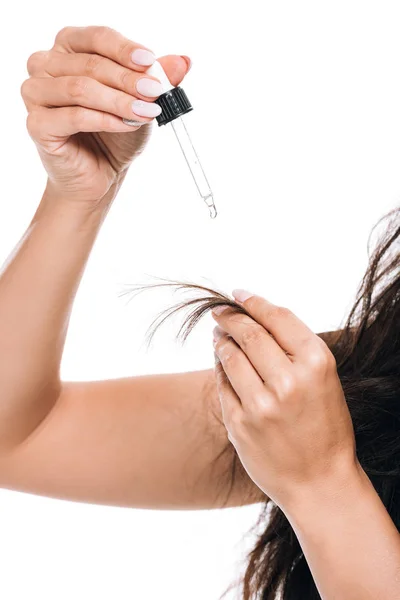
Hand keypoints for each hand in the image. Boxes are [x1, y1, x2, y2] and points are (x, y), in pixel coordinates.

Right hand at [20, 26, 190, 204]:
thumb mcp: (141, 101)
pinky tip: (126, 125)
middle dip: (128, 80)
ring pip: (80, 89)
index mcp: (68, 48)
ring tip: (145, 113)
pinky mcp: (37, 124)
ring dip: (118, 101)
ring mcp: (36, 94)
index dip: (125, 49)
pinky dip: (105, 120)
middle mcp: (45, 65)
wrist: (100, 173)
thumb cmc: (114, 133)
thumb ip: (157, 79)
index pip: (97, 38)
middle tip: (155, 93)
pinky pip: (74, 116)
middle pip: (90, 64)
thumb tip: (183, 62)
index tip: (151, 63)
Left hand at [211, 290, 357, 512]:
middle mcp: (288, 381)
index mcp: (317, 364)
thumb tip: (255, 319)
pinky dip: (220, 368)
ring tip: (219, 335)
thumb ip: (295, 350)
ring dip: (221, 340)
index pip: (278, 318)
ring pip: (230, 356)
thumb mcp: (325, 381)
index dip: (254, 302)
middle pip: (249, 333)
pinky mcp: (240, 424)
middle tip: (220, 312)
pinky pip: (222, 384)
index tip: (239, 294)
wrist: (319, 483)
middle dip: (230, 317)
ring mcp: (261, 405)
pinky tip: (222, 363)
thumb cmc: (326, 427)